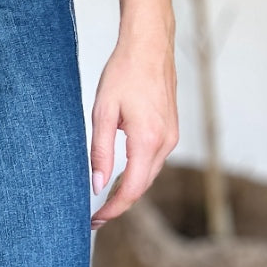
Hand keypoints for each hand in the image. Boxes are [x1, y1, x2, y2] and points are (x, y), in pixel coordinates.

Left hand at [88, 26, 177, 227]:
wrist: (150, 45)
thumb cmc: (124, 73)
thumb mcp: (103, 113)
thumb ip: (101, 152)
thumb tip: (98, 185)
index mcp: (147, 140)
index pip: (132, 189)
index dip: (113, 209)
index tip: (95, 220)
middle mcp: (165, 143)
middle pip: (142, 186)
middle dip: (119, 204)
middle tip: (94, 216)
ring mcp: (171, 137)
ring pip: (149, 174)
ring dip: (128, 189)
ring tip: (103, 200)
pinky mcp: (171, 130)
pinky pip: (153, 160)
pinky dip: (137, 173)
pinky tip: (120, 175)